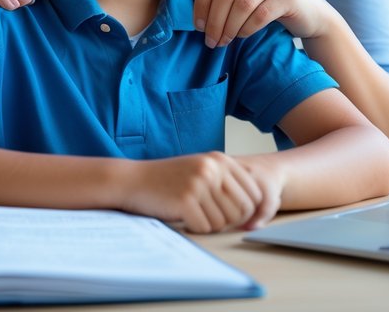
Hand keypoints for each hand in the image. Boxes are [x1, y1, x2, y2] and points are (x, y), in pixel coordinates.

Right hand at [119, 152, 280, 233]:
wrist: (133, 180)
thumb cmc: (168, 179)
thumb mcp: (201, 169)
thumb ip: (227, 181)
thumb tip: (256, 208)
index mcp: (220, 160)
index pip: (255, 193)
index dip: (248, 211)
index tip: (232, 216)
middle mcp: (212, 169)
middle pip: (242, 210)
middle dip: (229, 221)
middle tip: (209, 217)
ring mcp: (199, 184)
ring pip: (224, 222)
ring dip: (210, 225)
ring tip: (194, 215)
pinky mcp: (185, 200)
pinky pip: (205, 228)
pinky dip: (195, 228)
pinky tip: (183, 218)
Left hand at [192, 0, 338, 47]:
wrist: (304, 10)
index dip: (200, 4)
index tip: (198, 26)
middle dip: (214, 20)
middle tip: (210, 40)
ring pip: (242, 5)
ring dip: (228, 28)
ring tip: (222, 42)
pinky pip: (259, 15)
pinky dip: (246, 29)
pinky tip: (241, 35)